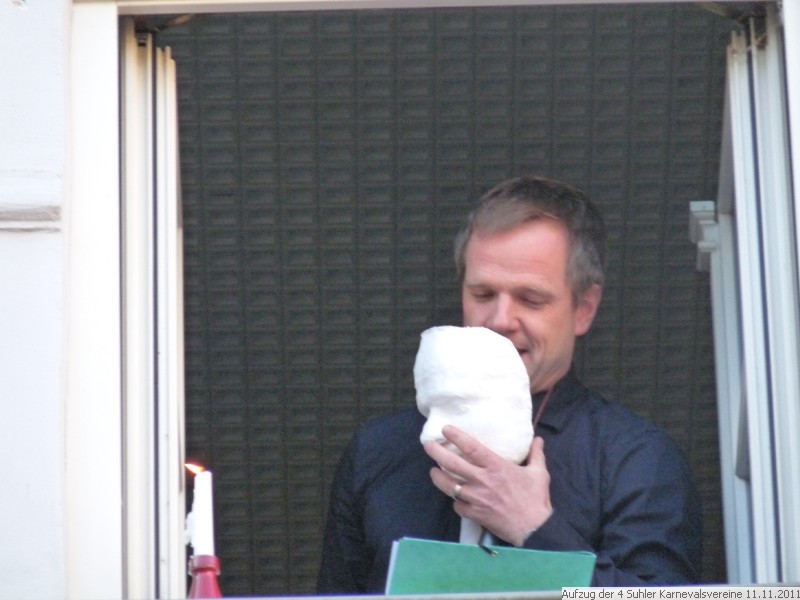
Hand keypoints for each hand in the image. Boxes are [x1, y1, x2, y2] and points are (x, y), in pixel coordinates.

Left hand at [424, 424, 552, 546]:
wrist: (534, 530)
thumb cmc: (536, 499)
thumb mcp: (539, 473)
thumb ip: (536, 455)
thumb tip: (538, 439)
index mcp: (496, 466)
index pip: (472, 447)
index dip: (457, 437)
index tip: (445, 429)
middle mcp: (482, 480)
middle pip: (452, 464)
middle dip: (437, 453)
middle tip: (427, 445)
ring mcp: (476, 498)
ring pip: (449, 486)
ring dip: (438, 478)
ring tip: (433, 471)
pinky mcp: (475, 514)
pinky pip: (458, 506)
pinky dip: (456, 502)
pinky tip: (456, 498)